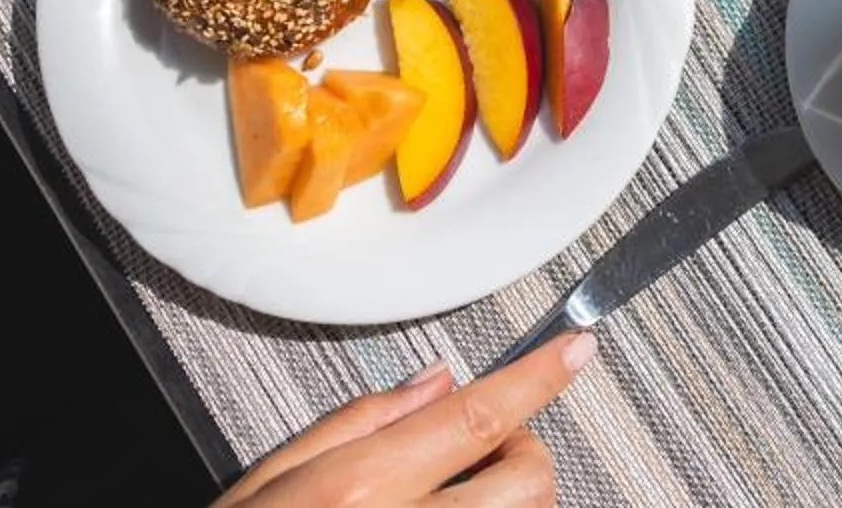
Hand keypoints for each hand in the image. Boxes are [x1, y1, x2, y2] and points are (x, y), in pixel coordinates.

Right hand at [208, 328, 588, 506]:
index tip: (576, 348)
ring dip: (510, 500)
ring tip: (452, 496)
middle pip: (528, 479)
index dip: (539, 376)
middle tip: (477, 453)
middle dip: (520, 454)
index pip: (478, 415)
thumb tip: (436, 381)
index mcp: (360, 491)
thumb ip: (357, 422)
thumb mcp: (265, 483)